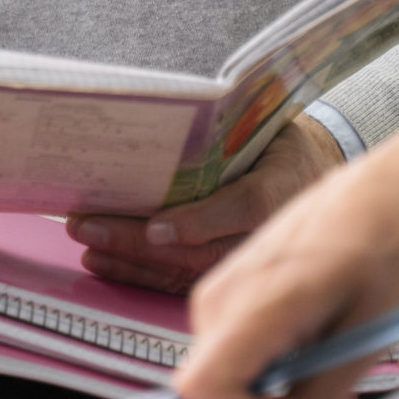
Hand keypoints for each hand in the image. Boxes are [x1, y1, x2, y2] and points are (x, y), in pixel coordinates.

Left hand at [65, 115, 348, 294]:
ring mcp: (245, 261)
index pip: (243, 209)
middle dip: (136, 243)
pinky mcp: (227, 274)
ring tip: (85, 243)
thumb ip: (229, 132)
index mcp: (278, 190)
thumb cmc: (277, 143)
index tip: (156, 228)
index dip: (199, 222)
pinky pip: (179, 280)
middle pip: (198, 250)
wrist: (312, 175)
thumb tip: (174, 118)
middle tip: (87, 226)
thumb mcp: (266, 127)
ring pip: (183, 272)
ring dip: (129, 261)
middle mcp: (264, 236)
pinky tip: (105, 263)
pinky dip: (139, 273)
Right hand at [176, 75, 398, 398]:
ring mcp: (215, 302)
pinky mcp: (225, 306)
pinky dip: (266, 390)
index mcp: (253, 301)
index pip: (200, 393)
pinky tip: (314, 372)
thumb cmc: (386, 246)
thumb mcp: (368, 336)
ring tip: (332, 393)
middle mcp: (216, 302)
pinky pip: (228, 370)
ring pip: (217, 395)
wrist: (384, 189)